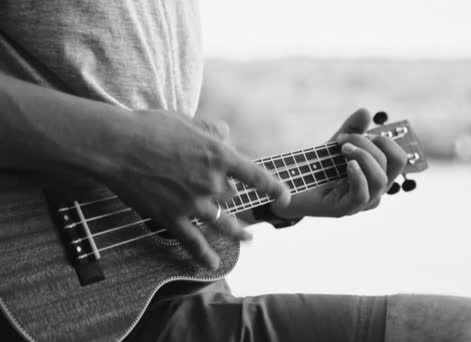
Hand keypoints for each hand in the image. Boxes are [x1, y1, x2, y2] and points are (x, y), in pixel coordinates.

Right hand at [100, 110, 289, 268]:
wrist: (117, 146)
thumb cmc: (150, 127)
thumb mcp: (187, 121)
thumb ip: (210, 129)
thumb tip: (226, 133)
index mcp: (219, 156)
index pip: (257, 176)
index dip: (275, 188)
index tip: (286, 197)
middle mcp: (212, 182)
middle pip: (232, 196)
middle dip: (230, 195)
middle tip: (228, 196)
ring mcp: (193, 203)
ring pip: (224, 223)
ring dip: (239, 232)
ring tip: (249, 238)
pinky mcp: (172, 217)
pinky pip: (193, 242)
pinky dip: (204, 255)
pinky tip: (212, 264)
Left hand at [270, 108, 407, 217]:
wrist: (291, 187)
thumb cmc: (317, 169)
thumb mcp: (337, 145)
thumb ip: (352, 129)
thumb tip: (366, 111)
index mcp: (377, 175)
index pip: (398, 158)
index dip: (384, 141)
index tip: (359, 134)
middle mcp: (375, 190)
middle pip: (392, 164)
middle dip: (368, 144)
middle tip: (343, 140)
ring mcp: (362, 202)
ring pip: (380, 179)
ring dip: (363, 156)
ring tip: (343, 149)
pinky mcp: (346, 209)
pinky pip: (362, 194)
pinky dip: (358, 175)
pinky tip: (348, 164)